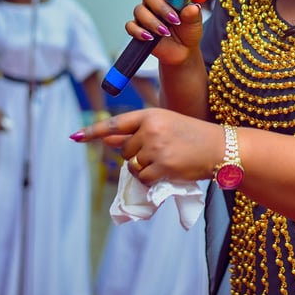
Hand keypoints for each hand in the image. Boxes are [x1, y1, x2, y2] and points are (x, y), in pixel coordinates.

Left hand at [69, 107, 221, 186]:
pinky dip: (151, 179)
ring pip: (133, 166)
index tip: (74, 137)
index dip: (93, 131)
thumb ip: (137, 133)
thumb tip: (108, 141)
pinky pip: (143, 178)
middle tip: (160, 152)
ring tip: (167, 160)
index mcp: (151, 115)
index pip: (116, 124)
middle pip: (125, 150)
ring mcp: (156, 148)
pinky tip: (167, 171)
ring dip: (144, 168)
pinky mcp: (162, 166)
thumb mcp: (165, 126)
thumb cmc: (193, 135)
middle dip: (136, 155)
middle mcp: (151, 129)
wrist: (220, 147)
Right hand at [127, 0, 204, 65]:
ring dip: (152, 21)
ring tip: (165, 32)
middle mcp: (154, 2)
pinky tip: (150, 37)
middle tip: (174, 19)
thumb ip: (193, 14)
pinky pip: (130, 26)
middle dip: (161, 8)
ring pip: (139, 10)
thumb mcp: (195, 22)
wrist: (183, 50)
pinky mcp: (137, 28)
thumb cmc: (189, 31)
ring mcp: (145, 15)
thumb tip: (193, 7)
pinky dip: (138, 31)